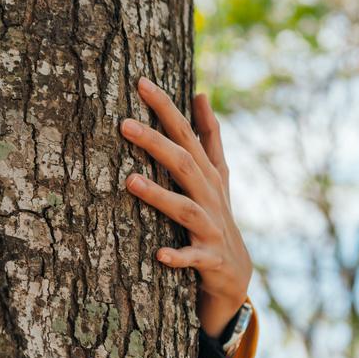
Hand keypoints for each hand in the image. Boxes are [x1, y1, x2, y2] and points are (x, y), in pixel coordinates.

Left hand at [119, 77, 251, 336]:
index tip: (141, 82)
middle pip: (184, 164)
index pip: (187, 134)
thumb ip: (208, 137)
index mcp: (208, 175)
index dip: (167, 108)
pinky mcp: (210, 261)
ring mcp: (212, 229)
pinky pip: (193, 259)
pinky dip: (178, 257)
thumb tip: (200, 93)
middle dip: (156, 143)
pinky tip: (159, 256)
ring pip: (186, 210)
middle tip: (123, 123)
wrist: (235, 275)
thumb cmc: (215, 217)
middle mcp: (211, 197)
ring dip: (159, 196)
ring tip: (131, 182)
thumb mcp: (214, 176)